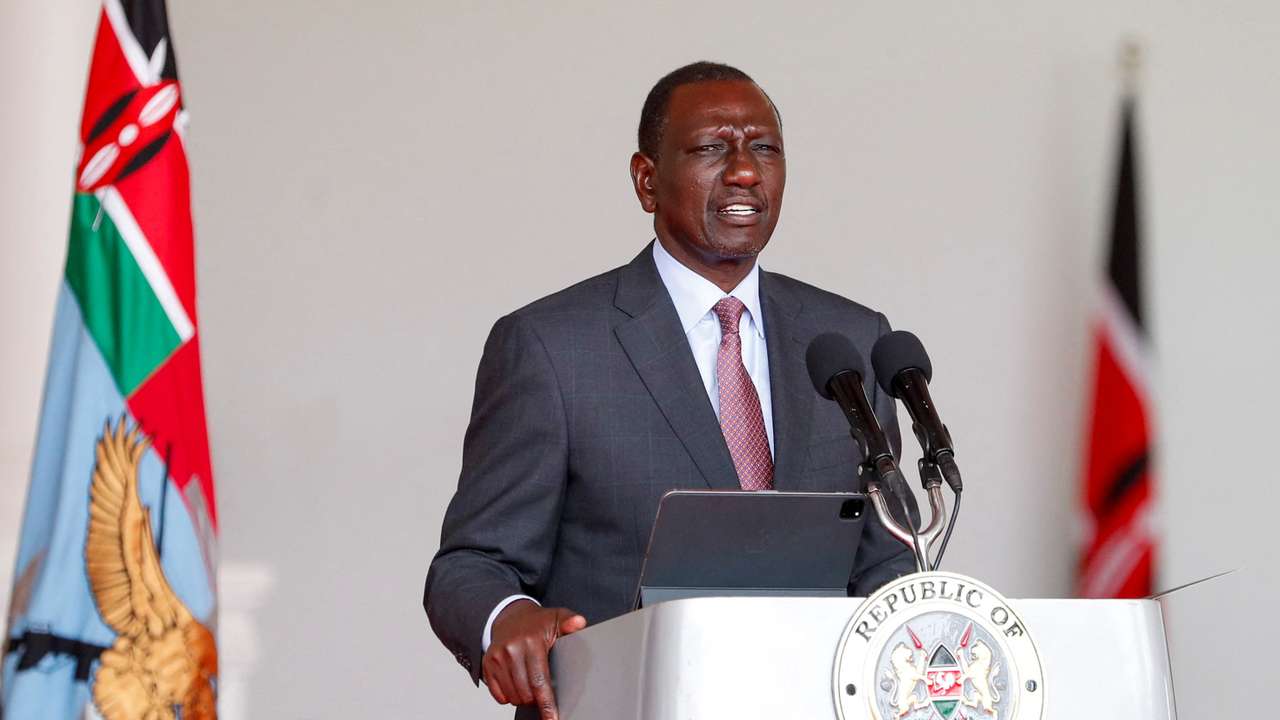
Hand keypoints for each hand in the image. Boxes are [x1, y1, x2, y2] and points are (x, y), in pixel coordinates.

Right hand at [482, 599, 586, 719]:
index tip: (552, 718)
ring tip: (530, 682)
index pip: (540, 681)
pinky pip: (499, 695)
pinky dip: (509, 695)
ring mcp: (497, 657)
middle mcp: (512, 649)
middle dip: (537, 699)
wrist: (511, 617)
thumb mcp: (557, 618)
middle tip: (543, 687)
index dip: (547, 704)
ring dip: (524, 697)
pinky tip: (517, 681)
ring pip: (513, 696)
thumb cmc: (537, 623)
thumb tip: (579, 622)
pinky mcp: (487, 665)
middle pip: (526, 693)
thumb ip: (570, 621)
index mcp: (531, 641)